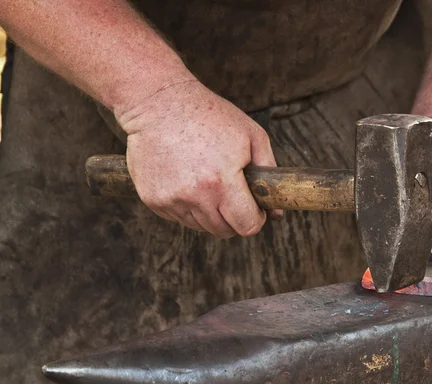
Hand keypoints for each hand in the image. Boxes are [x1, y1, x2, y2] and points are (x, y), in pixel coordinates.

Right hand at [116, 80, 279, 237]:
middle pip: (224, 231)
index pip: (246, 226)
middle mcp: (194, 196)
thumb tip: (276, 211)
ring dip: (210, 212)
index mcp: (222, 182)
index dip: (256, 219)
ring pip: (201, 226)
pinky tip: (187, 179)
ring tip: (207, 180)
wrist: (159, 103)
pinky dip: (187, 206)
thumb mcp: (252, 136)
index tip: (254, 207)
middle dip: (233, 217)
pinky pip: (179, 217)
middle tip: (232, 193)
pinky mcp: (153, 200)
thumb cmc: (210, 116)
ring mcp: (171, 200)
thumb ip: (269, 173)